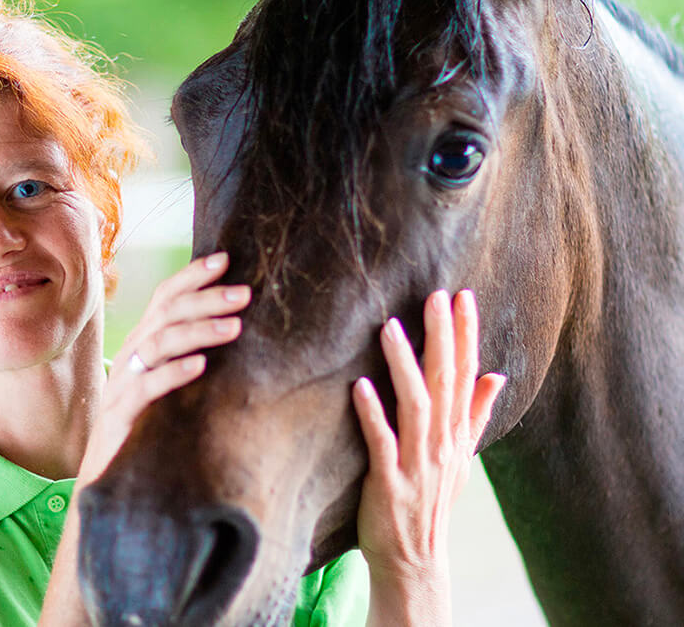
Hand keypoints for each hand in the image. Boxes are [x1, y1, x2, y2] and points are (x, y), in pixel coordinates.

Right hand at [77, 251, 250, 482]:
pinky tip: (200, 365)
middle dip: (206, 299)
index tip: (226, 259)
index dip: (192, 275)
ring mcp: (123, 384)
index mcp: (143, 342)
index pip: (165, 297)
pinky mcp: (120, 415)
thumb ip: (191, 354)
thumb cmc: (148, 424)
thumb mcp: (169, 382)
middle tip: (244, 294)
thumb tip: (238, 326)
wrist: (107, 477)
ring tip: (234, 327)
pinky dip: (173, 373)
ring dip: (198, 331)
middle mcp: (131, 356)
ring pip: (158, 344)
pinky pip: (147, 388)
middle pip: (166, 314)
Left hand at [352, 289, 504, 626]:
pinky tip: (360, 387)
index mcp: (456, 434)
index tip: (462, 297)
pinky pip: (381, 443)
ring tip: (388, 327)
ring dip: (403, 365)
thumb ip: (475, 413)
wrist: (414, 560)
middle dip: (441, 337)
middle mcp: (441, 444)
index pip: (466, 375)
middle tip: (434, 296)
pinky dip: (372, 414)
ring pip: (415, 406)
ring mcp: (417, 463)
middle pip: (445, 382)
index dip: (465, 336)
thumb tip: (497, 373)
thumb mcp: (461, 457)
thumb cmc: (430, 501)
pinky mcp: (389, 483)